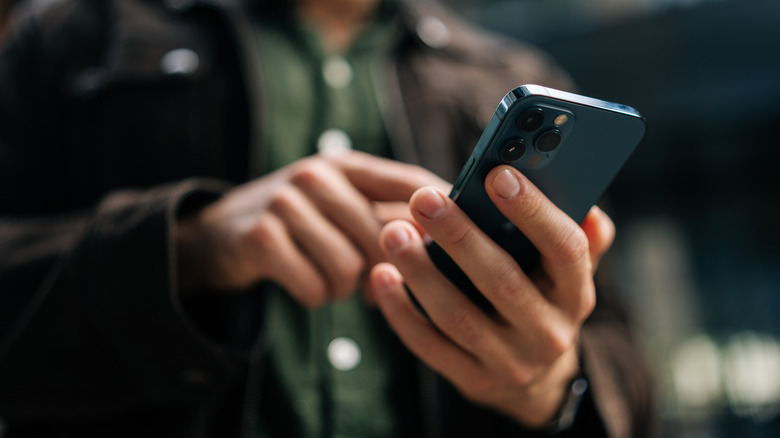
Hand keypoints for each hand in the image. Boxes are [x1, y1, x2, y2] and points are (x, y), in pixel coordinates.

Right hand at [175, 151, 447, 306]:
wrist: (218, 234)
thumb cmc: (298, 224)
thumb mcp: (339, 206)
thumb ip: (386, 216)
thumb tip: (449, 242)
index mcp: (347, 165)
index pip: (411, 182)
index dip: (443, 210)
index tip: (468, 238)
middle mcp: (317, 173)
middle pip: (384, 236)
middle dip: (383, 270)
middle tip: (370, 281)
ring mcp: (285, 201)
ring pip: (350, 267)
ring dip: (344, 288)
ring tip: (332, 280)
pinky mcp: (260, 236)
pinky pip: (314, 286)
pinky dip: (315, 296)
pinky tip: (306, 283)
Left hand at [369, 165, 613, 426]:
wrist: (534, 380)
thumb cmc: (542, 300)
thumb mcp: (567, 273)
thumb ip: (581, 237)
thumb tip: (586, 204)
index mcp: (576, 294)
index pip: (565, 249)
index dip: (533, 211)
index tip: (497, 174)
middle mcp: (549, 332)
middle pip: (502, 280)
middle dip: (459, 236)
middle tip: (424, 198)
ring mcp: (509, 362)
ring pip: (457, 315)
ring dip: (420, 271)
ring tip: (393, 232)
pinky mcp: (472, 380)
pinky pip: (429, 345)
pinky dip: (401, 310)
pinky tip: (382, 275)